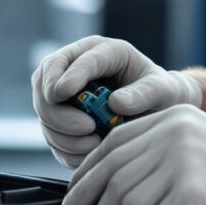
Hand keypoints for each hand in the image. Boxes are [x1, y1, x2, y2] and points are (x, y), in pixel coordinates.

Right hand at [31, 36, 202, 168]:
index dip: (69, 74)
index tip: (64, 92)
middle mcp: (78, 65)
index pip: (78, 58)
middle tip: (87, 128)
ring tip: (93, 144)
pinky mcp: (61, 117)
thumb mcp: (162, 90)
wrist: (158, 110)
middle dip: (58, 110)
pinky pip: (50, 133)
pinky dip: (63, 147)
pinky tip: (86, 153)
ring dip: (61, 133)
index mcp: (105, 51)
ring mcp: (65, 91)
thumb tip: (116, 103)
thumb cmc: (162, 93)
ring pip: (43, 110)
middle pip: (46, 82)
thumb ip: (144, 93)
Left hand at [60, 105, 205, 204]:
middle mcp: (171, 134)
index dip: (88, 176)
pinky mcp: (190, 193)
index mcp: (170, 118)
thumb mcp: (198, 148)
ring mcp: (180, 162)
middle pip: (112, 177)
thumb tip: (111, 189)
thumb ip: (158, 155)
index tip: (78, 198)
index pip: (111, 146)